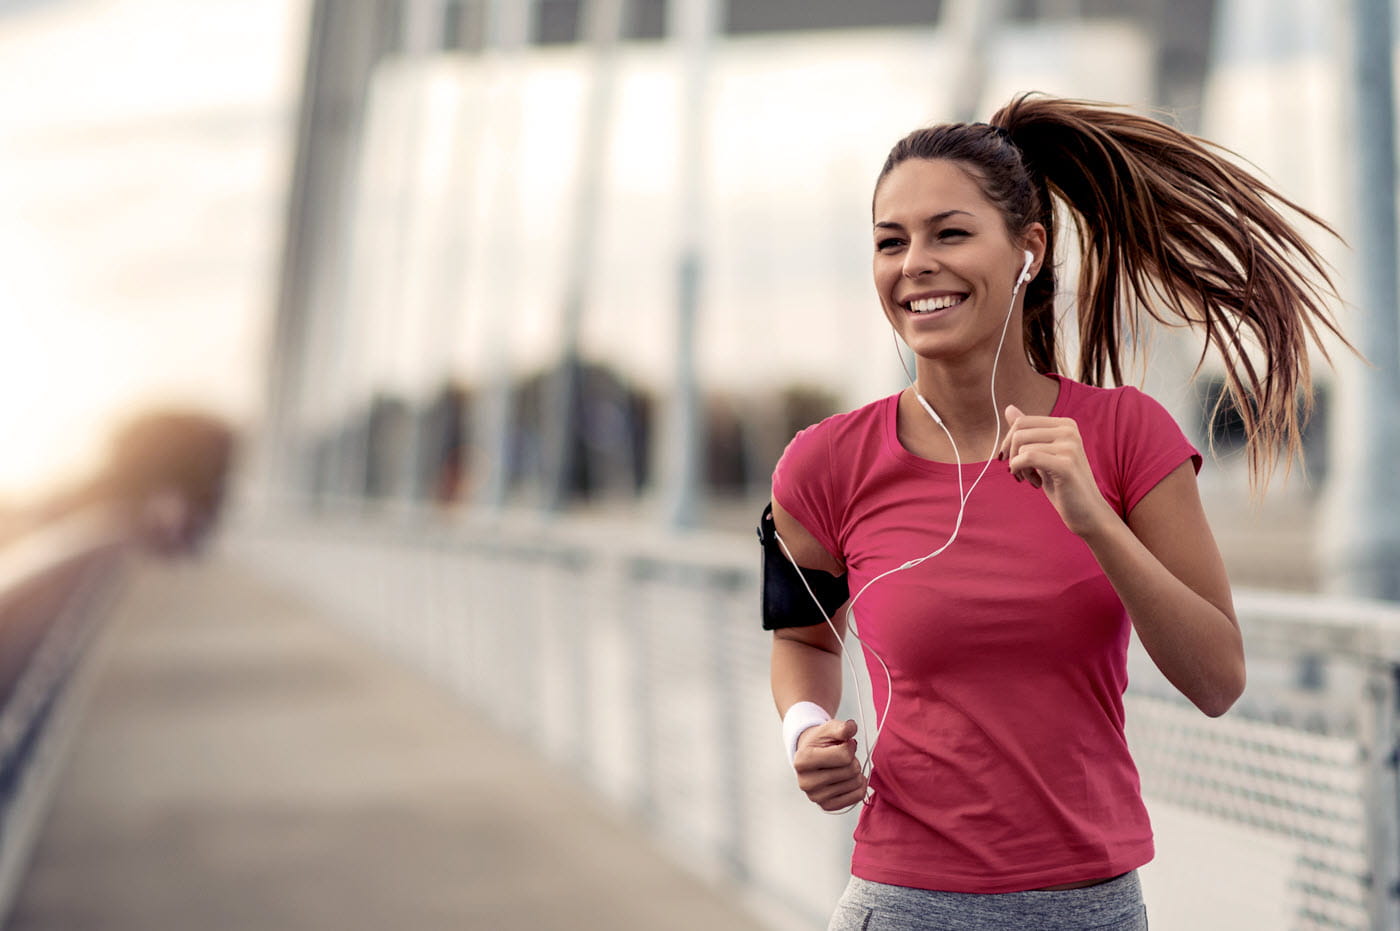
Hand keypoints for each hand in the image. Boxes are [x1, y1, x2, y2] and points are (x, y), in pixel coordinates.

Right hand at [793, 719, 867, 810]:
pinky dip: (860, 785)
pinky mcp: (826, 806)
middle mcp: (806, 782)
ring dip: (856, 772)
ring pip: (855, 783)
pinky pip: (857, 796)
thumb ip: (842, 727)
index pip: (844, 756)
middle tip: (843, 756)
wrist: (810, 757)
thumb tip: (852, 728)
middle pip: (851, 770)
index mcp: (803, 760)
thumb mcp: (829, 729)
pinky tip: (850, 778)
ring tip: (844, 766)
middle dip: (853, 759)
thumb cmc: (820, 743)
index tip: (844, 743)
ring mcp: (815, 797)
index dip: (850, 746)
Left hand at [998, 404, 1114, 537]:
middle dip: (1011, 454)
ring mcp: (1070, 446)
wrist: (1087, 511)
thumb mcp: (1043, 454)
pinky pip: (1027, 458)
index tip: (1012, 460)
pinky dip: (1021, 471)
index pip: (1022, 421)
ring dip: (1018, 468)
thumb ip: (1029, 432)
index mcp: (1066, 424)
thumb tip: (1009, 408)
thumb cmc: (1063, 484)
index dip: (1009, 442)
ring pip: (1021, 447)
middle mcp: (1069, 430)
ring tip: (1032, 480)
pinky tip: (1034, 482)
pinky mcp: (1066, 464)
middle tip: (1019, 473)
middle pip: (1018, 432)